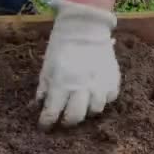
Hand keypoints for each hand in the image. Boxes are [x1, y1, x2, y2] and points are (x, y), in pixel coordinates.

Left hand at [36, 0, 120, 128]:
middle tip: (63, 118)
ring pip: (95, 110)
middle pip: (75, 117)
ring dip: (86, 111)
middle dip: (67, 121)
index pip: (52, 113)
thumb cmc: (62, 46)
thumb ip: (44, 88)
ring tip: (81, 105)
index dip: (46, 123)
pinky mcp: (113, 80)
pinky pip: (109, 98)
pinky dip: (102, 100)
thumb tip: (39, 106)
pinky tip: (95, 94)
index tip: (44, 126)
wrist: (85, 27)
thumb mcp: (47, 67)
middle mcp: (81, 87)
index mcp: (61, 83)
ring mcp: (100, 84)